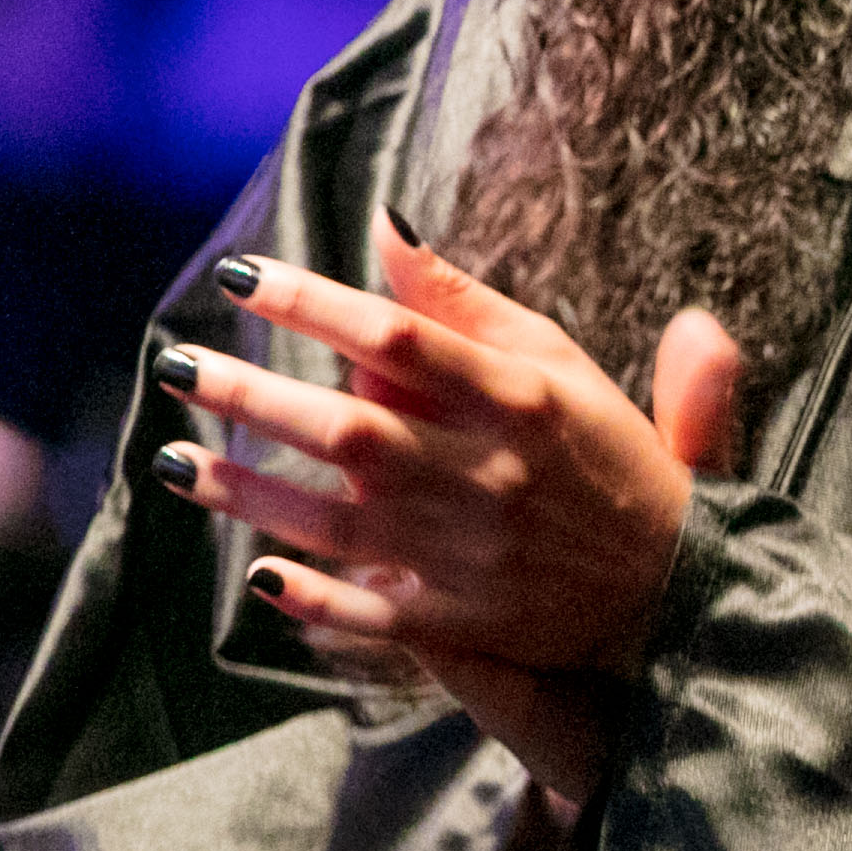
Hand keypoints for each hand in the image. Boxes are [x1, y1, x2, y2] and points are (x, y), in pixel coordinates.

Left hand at [156, 244, 721, 812]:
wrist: (677, 582)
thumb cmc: (607, 455)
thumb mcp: (558, 364)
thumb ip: (469, 304)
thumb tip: (387, 230)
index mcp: (523, 400)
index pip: (402, 338)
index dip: (314, 304)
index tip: (242, 278)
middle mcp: (493, 474)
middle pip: (353, 430)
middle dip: (253, 397)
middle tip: (177, 366)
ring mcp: (475, 554)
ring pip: (340, 522)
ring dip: (249, 493)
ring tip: (174, 460)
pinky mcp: (467, 620)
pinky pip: (374, 614)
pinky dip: (315, 599)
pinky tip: (258, 576)